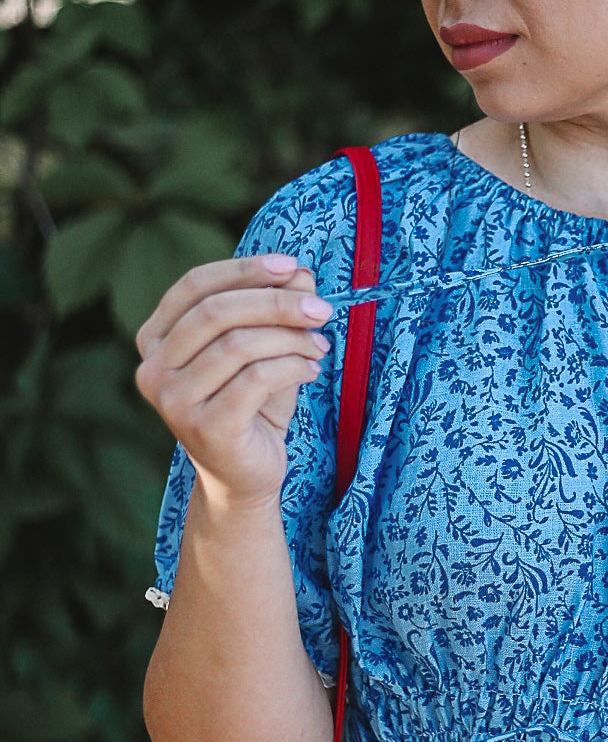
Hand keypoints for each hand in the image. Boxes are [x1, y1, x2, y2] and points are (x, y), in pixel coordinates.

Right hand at [134, 254, 333, 508]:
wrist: (245, 475)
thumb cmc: (251, 404)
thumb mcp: (264, 347)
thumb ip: (275, 308)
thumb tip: (300, 273)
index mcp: (155, 339)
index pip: (194, 286)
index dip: (243, 269)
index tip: (291, 266)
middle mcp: (153, 369)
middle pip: (216, 312)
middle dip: (276, 303)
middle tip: (321, 308)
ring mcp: (173, 402)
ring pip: (238, 345)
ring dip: (290, 338)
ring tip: (320, 345)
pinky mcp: (205, 427)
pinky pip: (255, 379)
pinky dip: (292, 367)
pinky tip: (311, 370)